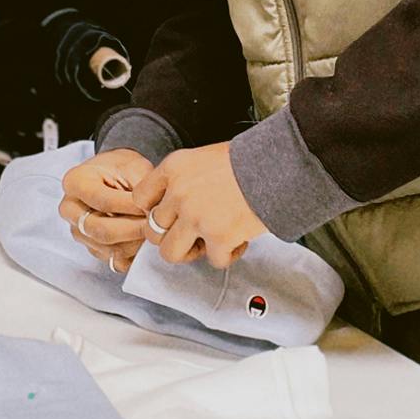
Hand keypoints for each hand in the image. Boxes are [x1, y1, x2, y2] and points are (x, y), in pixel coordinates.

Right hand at [59, 148, 152, 274]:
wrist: (114, 175)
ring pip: (108, 248)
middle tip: (155, 225)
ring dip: (135, 243)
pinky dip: (133, 254)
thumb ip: (141, 190)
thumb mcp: (133, 167)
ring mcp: (78, 231)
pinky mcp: (91, 247)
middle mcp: (70, 209)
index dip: (130, 207)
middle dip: (133, 230)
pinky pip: (114, 260)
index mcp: (75, 182)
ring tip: (152, 231)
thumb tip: (152, 216)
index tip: (151, 208)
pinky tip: (144, 241)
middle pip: (101, 230)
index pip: (104, 202)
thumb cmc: (121, 168)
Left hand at [132, 143, 264, 269]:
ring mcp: (197, 217)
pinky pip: (213, 260)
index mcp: (173, 168)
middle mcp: (179, 193)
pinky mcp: (219, 237)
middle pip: (152, 230)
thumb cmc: (247, 160)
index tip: (169, 214)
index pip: (140, 198)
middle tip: (192, 233)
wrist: (279, 165)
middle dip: (172, 235)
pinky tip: (238, 241)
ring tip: (208, 243)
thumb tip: (174, 206)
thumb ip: (183, 180)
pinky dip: (227, 255)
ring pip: (170, 253)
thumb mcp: (204, 158)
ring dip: (189, 251)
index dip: (153, 210)